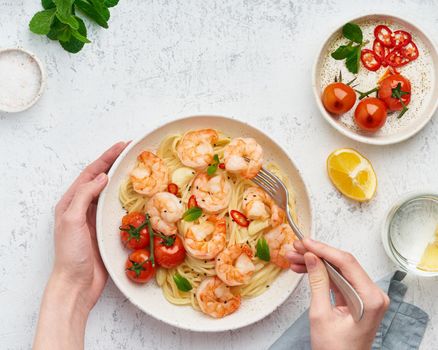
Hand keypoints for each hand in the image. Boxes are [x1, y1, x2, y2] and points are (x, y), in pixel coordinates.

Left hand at [34, 142, 127, 349]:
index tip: (123, 145)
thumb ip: (84, 197)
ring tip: (138, 168)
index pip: (91, 173)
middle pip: (101, 179)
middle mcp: (83, 206)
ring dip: (123, 179)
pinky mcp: (105, 229)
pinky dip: (127, 199)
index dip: (106, 157)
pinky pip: (118, 209)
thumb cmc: (71, 253)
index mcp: (71, 201)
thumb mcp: (71, 221)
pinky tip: (138, 196)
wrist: (77, 283)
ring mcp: (95, 218)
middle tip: (133, 152)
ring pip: (111, 192)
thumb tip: (101, 178)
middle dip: (116, 163)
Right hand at [287, 238, 389, 349]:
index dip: (323, 249)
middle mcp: (373, 294)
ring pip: (338, 270)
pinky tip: (303, 269)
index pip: (346, 263)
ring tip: (294, 258)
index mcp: (371, 298)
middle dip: (317, 254)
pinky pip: (338, 279)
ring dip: (316, 263)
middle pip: (342, 264)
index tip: (305, 242)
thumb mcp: (321, 315)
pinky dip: (321, 273)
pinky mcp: (357, 299)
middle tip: (296, 248)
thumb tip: (311, 257)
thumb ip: (317, 282)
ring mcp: (366, 296)